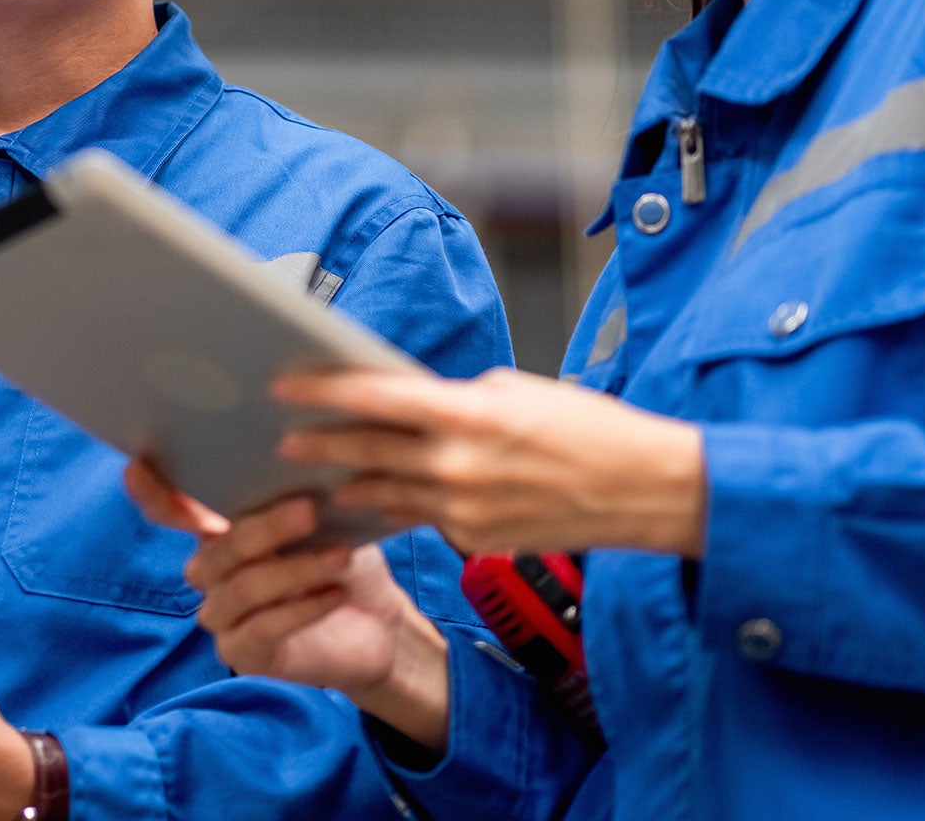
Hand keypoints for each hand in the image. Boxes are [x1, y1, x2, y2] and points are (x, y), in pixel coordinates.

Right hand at [122, 459, 450, 752]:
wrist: (381, 627)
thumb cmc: (346, 560)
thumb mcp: (327, 519)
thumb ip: (295, 495)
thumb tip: (297, 455)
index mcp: (219, 532)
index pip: (172, 512)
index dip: (152, 493)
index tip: (136, 467)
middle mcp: (210, 573)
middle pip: (217, 550)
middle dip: (263, 529)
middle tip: (309, 511)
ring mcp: (222, 617)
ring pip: (242, 589)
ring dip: (293, 570)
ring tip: (340, 557)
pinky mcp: (242, 655)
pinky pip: (262, 629)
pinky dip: (301, 609)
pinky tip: (334, 594)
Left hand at [275, 366, 708, 556]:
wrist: (642, 490)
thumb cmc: (589, 429)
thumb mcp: (517, 392)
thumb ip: (459, 400)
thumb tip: (416, 403)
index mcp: (468, 414)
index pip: (376, 397)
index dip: (323, 390)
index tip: (287, 384)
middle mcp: (457, 465)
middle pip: (367, 450)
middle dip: (318, 443)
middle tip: (282, 436)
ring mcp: (463, 509)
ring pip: (385, 492)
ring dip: (347, 483)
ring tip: (314, 476)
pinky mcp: (473, 539)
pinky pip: (419, 520)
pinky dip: (392, 508)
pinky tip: (369, 502)